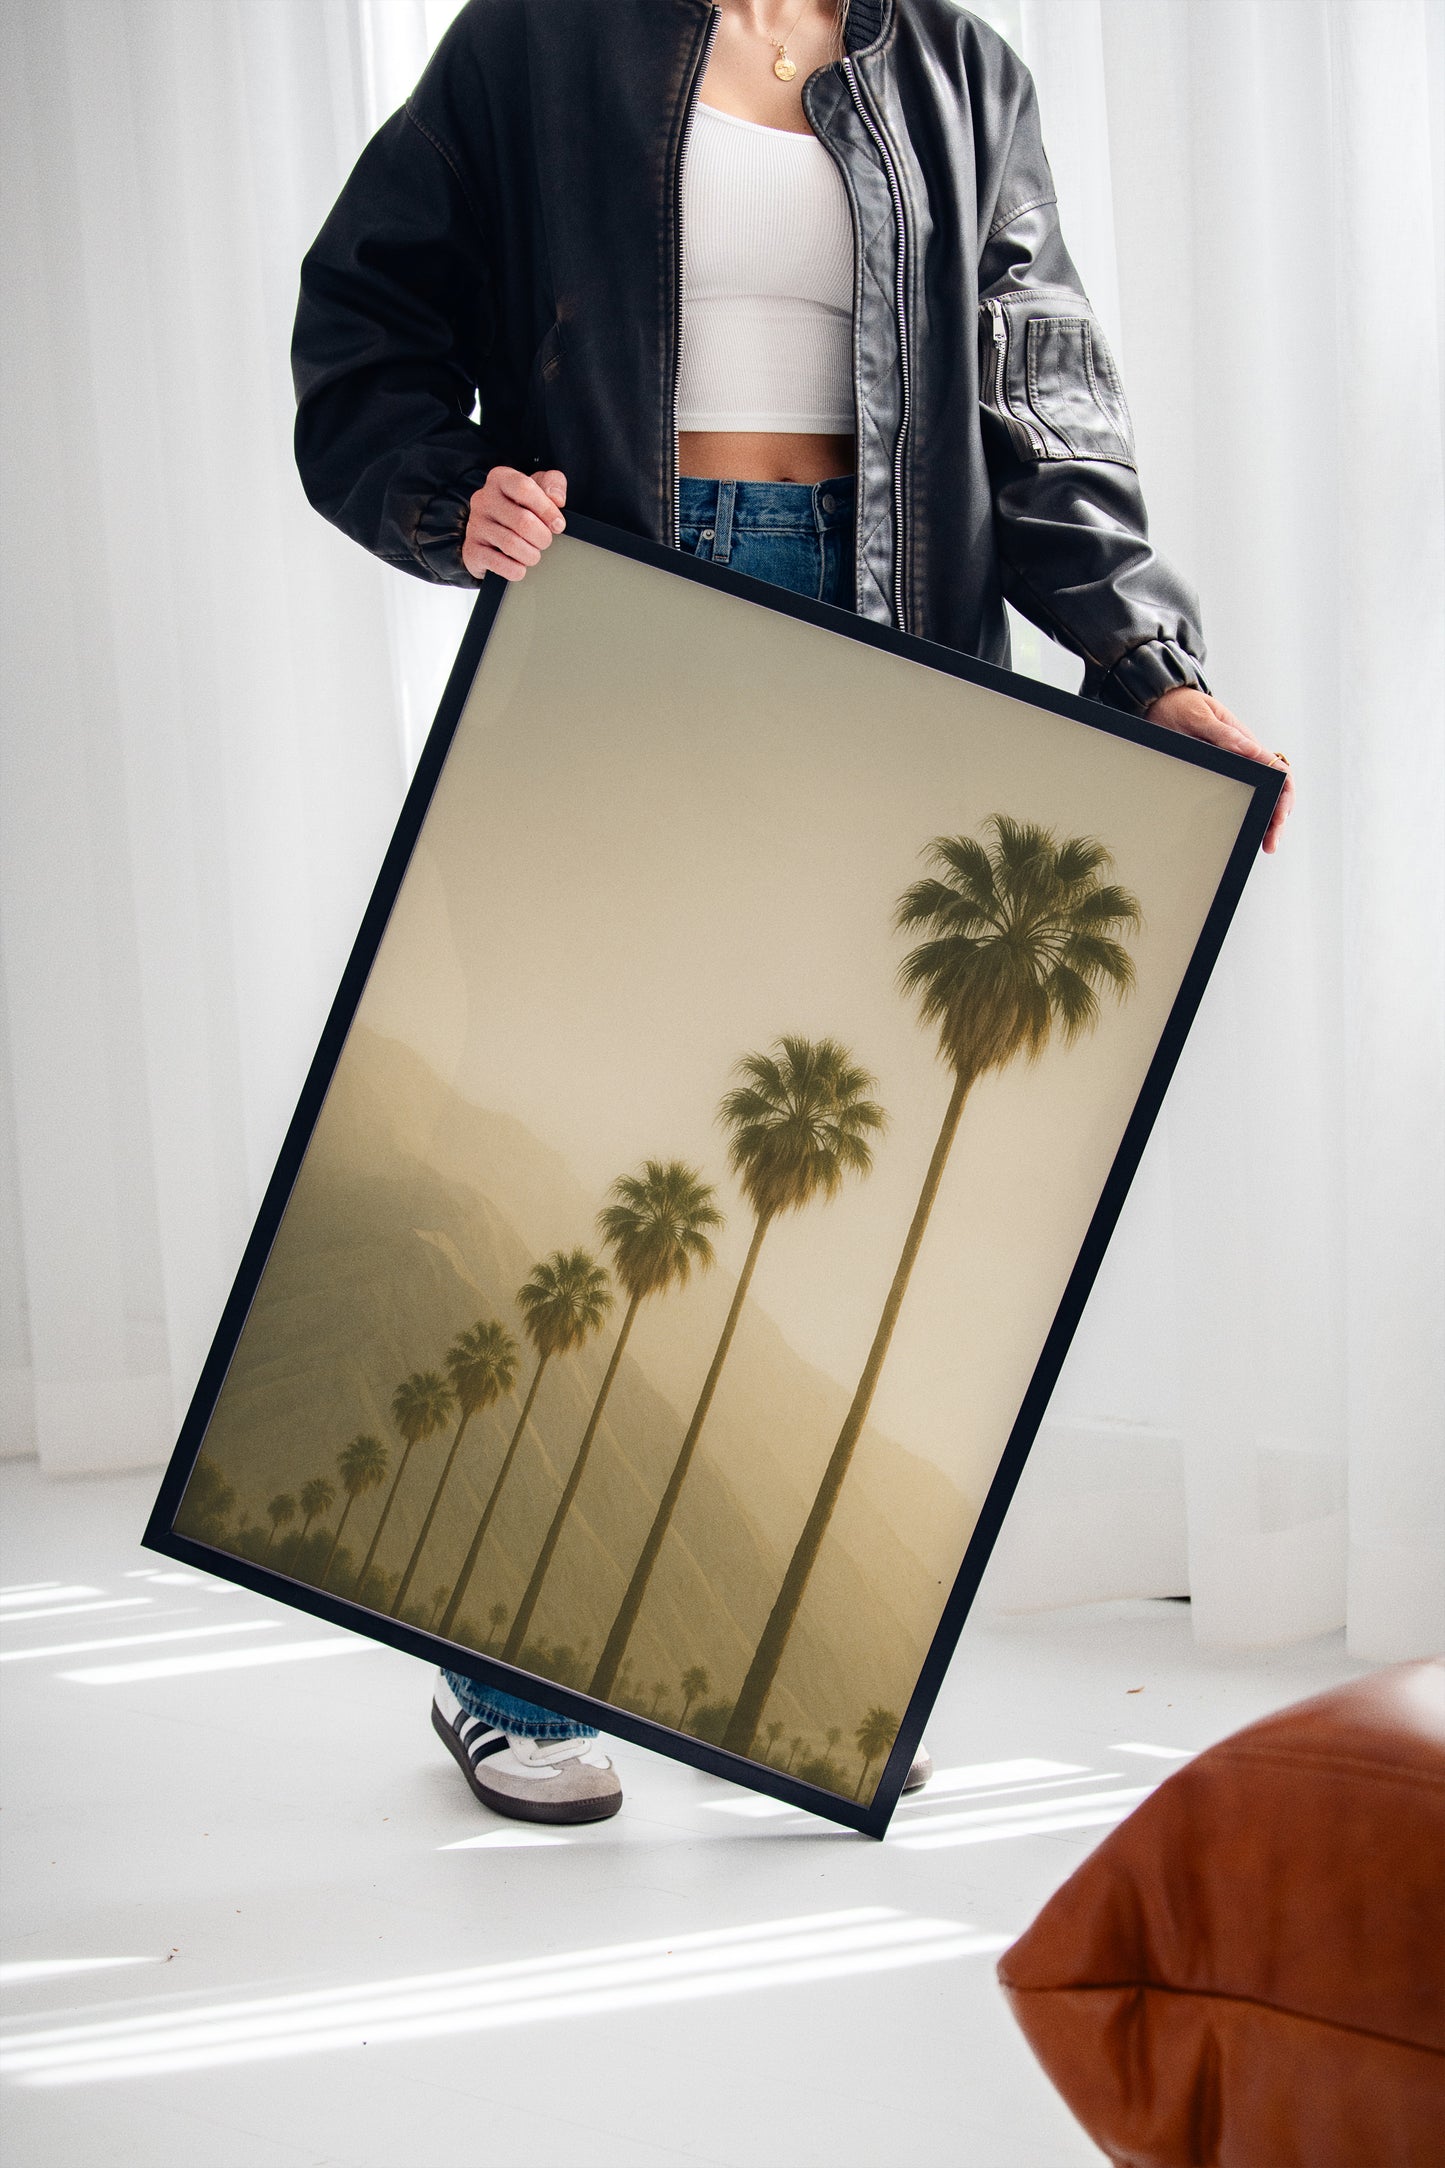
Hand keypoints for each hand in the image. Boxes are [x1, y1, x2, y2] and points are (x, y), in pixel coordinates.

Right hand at [462, 466, 566, 580]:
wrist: (489, 536)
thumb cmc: (519, 510)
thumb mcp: (538, 489)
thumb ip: (553, 484)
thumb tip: (557, 499)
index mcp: (500, 479)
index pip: (524, 488)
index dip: (547, 509)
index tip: (558, 524)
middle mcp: (483, 499)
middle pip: (523, 521)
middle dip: (542, 537)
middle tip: (544, 542)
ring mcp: (475, 525)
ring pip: (512, 544)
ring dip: (531, 555)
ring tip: (533, 554)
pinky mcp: (472, 550)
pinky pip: (500, 564)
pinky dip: (516, 570)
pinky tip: (519, 566)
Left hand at [1145, 686, 1293, 854]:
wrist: (1162, 702)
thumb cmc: (1183, 707)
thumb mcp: (1201, 717)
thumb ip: (1224, 735)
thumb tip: (1253, 751)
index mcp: (1247, 742)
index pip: (1279, 772)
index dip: (1283, 796)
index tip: (1279, 818)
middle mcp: (1246, 756)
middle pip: (1274, 789)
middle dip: (1277, 817)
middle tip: (1271, 844)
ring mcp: (1235, 766)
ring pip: (1260, 795)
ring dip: (1265, 819)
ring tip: (1264, 844)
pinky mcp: (1222, 772)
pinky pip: (1240, 795)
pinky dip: (1248, 814)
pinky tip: (1248, 831)